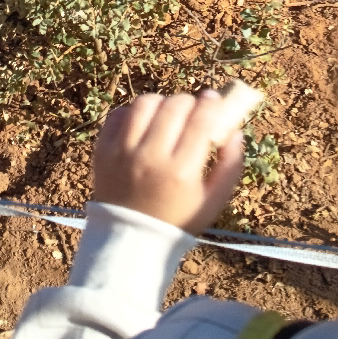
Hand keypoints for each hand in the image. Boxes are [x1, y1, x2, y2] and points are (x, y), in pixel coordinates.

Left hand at [93, 89, 247, 232]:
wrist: (129, 239)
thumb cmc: (177, 220)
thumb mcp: (213, 201)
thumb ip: (230, 166)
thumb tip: (235, 132)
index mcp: (181, 172)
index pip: (200, 121)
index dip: (210, 104)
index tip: (213, 98)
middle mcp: (150, 158)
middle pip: (174, 106)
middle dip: (188, 102)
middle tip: (192, 110)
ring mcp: (122, 152)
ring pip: (145, 103)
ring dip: (161, 103)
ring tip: (166, 115)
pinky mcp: (102, 150)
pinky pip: (118, 115)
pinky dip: (133, 113)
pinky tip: (143, 124)